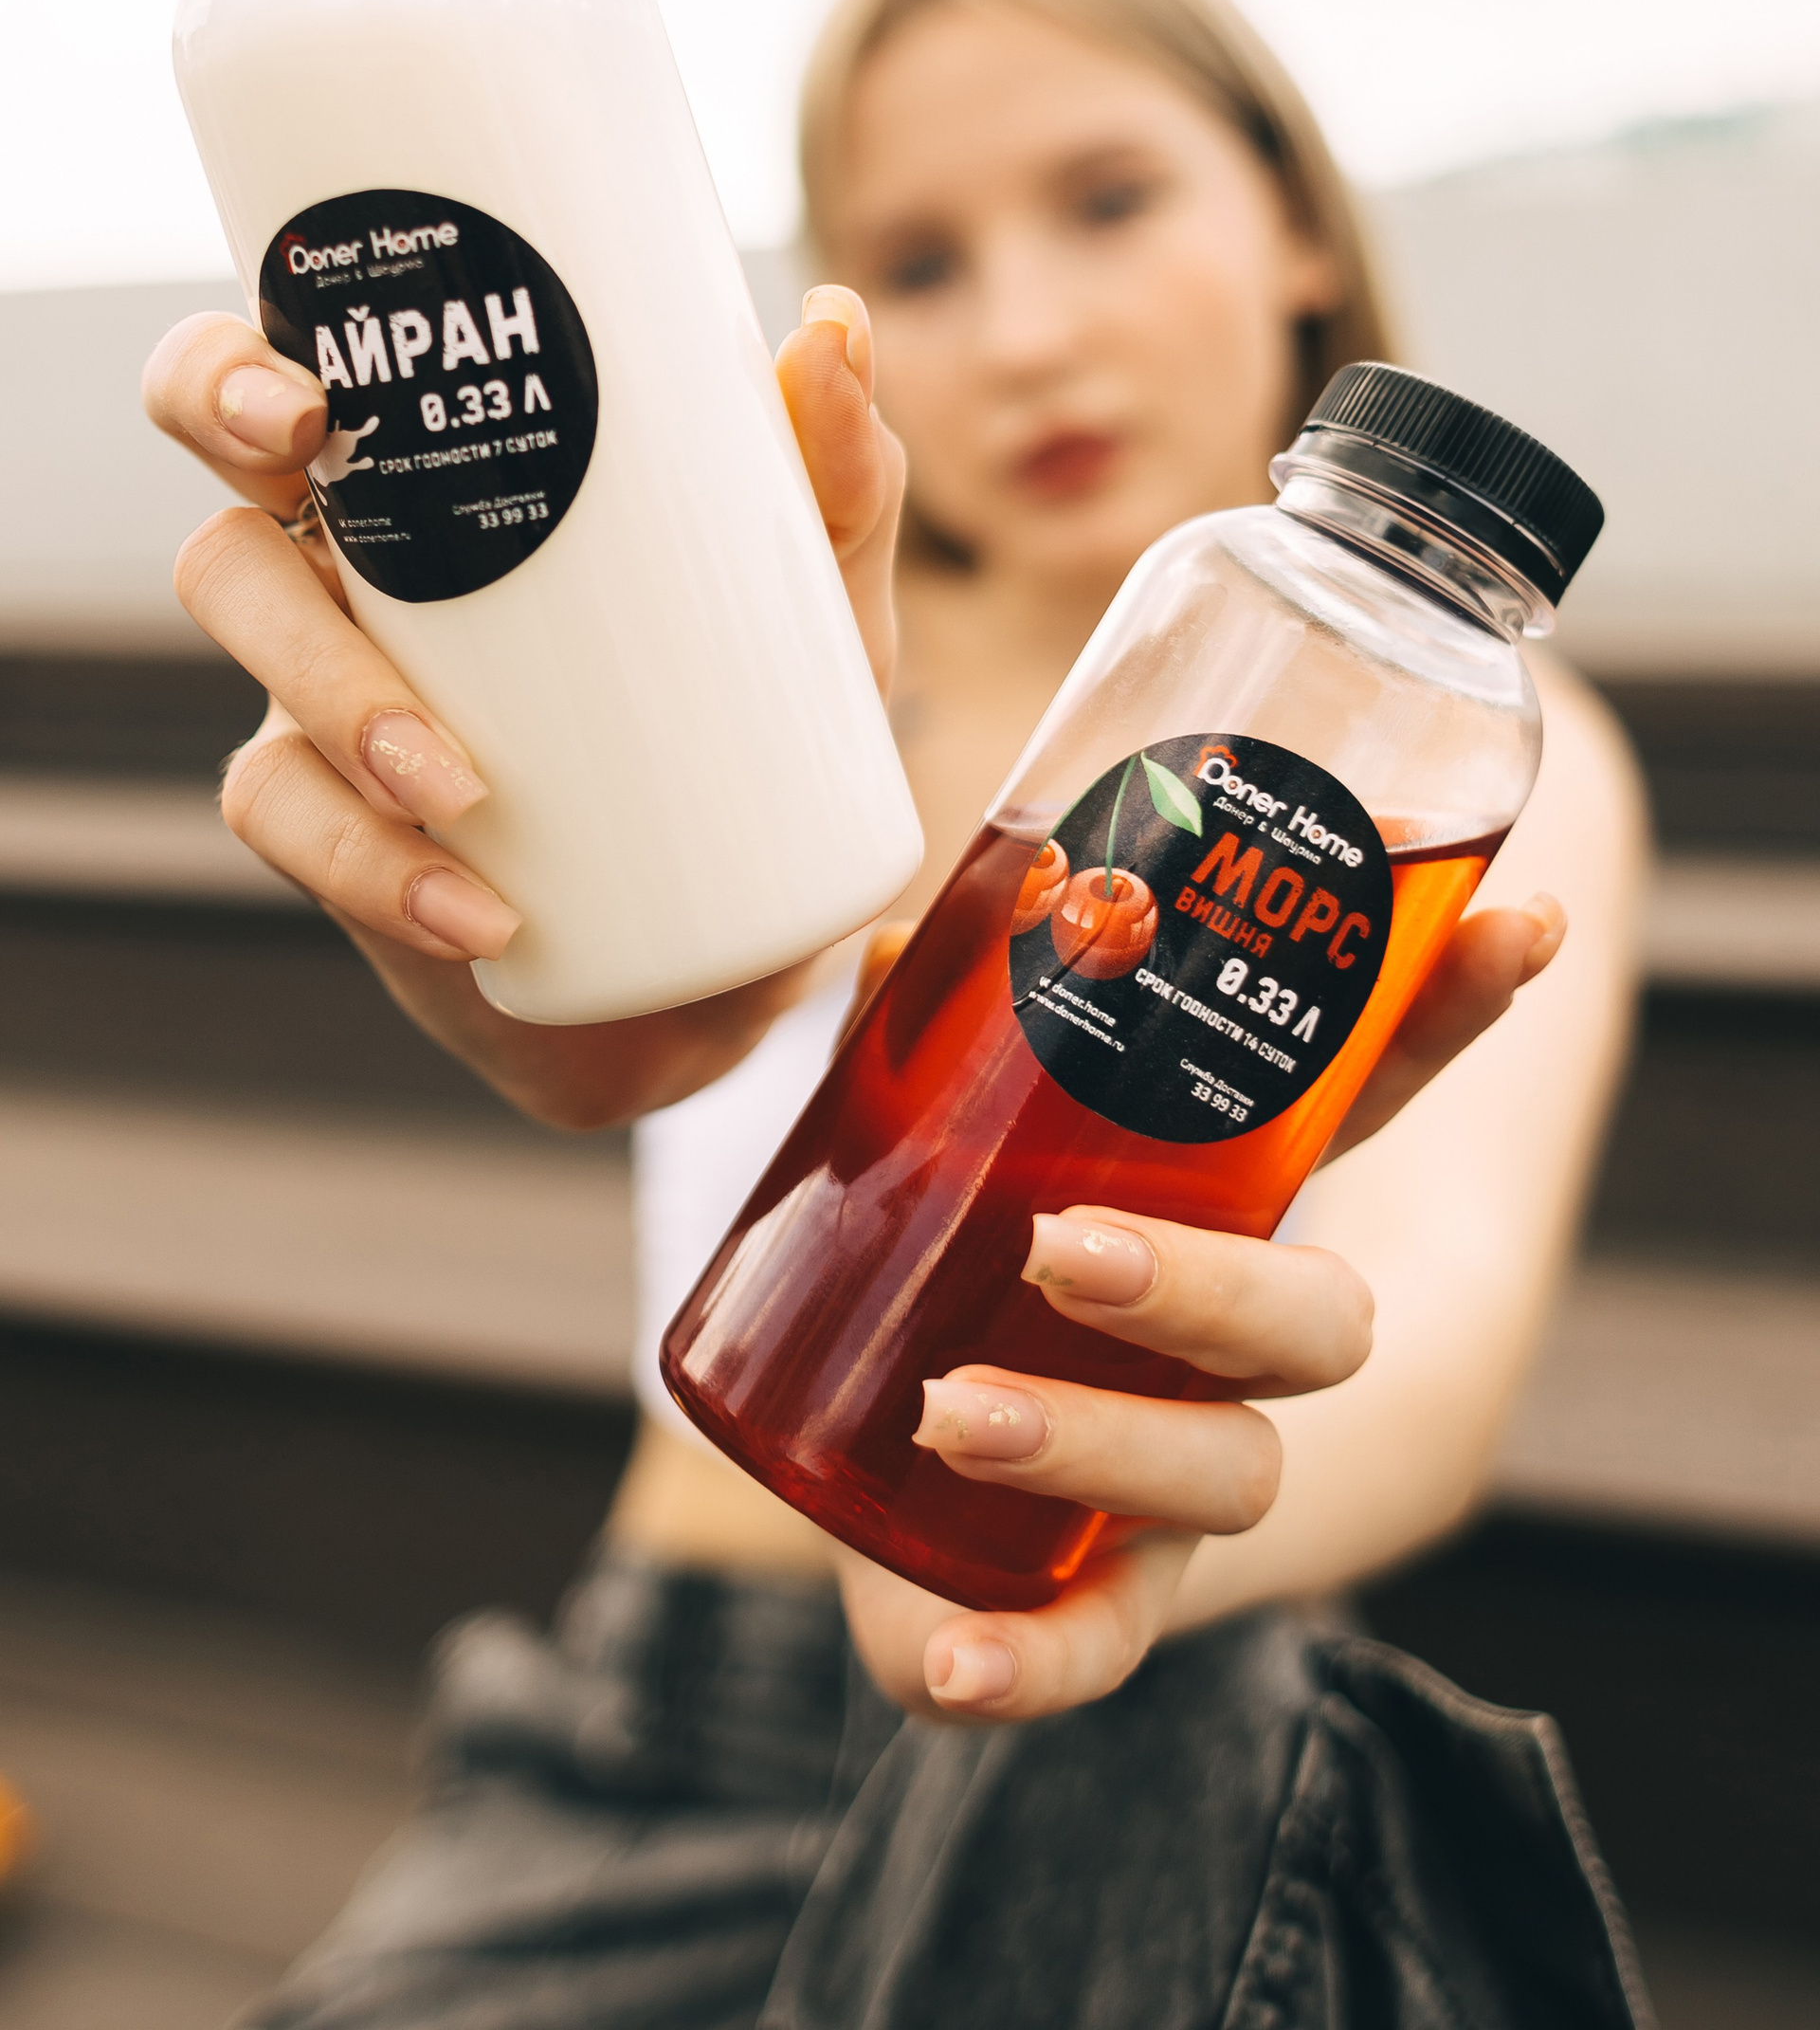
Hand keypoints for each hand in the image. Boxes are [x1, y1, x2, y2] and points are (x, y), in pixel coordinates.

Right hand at [141, 286, 903, 1129]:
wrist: (723, 947)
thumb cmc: (750, 730)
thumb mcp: (817, 611)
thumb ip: (838, 483)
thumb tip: (831, 325)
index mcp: (437, 497)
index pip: (285, 389)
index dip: (233, 371)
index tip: (309, 395)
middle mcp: (356, 583)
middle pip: (223, 489)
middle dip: (226, 459)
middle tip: (307, 464)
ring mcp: (329, 708)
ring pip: (250, 657)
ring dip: (334, 697)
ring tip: (454, 777)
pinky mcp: (342, 836)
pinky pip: (297, 828)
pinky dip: (378, 867)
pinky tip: (474, 909)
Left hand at [836, 891, 1565, 1723]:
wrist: (869, 1477)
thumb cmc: (935, 1272)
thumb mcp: (924, 1149)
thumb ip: (923, 1057)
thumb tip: (906, 944)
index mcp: (1223, 1210)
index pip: (1362, 1104)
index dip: (1444, 1020)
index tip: (1521, 919)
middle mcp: (1233, 1355)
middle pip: (1314, 1321)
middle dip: (1208, 1286)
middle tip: (1062, 1253)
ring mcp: (1178, 1486)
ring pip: (1225, 1475)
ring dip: (1097, 1443)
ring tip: (954, 1413)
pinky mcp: (1094, 1601)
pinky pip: (1095, 1653)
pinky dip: (1027, 1664)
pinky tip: (952, 1664)